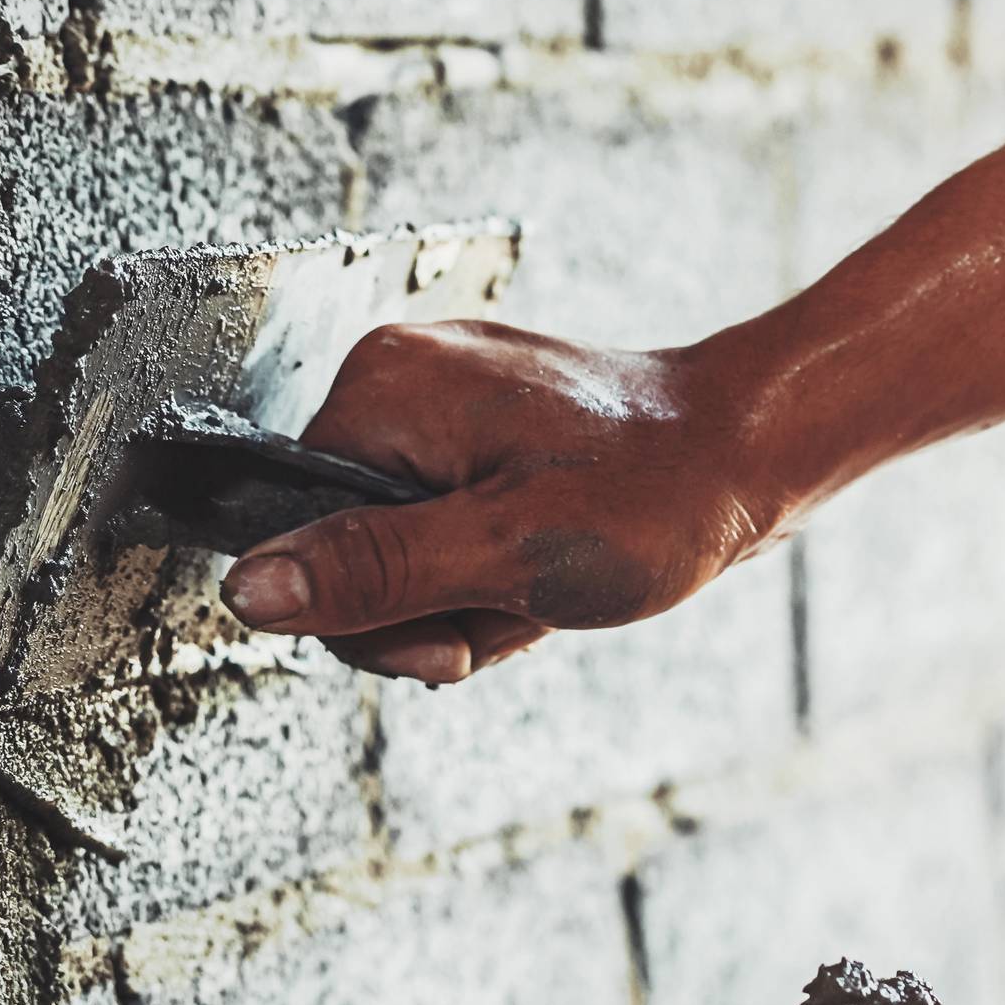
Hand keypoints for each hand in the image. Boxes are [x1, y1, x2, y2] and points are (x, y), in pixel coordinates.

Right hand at [216, 320, 791, 684]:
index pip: (295, 530)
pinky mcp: (482, 434)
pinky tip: (549, 570)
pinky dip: (496, 571)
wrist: (754, 453)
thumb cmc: (655, 491)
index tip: (451, 623)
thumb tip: (250, 591)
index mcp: (382, 390)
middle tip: (511, 606)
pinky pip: (449, 532)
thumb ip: (370, 571)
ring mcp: (443, 406)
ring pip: (404, 553)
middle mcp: (399, 381)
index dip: (367, 606)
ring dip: (471, 597)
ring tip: (544, 584)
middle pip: (348, 548)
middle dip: (429, 607)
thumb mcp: (503, 551)